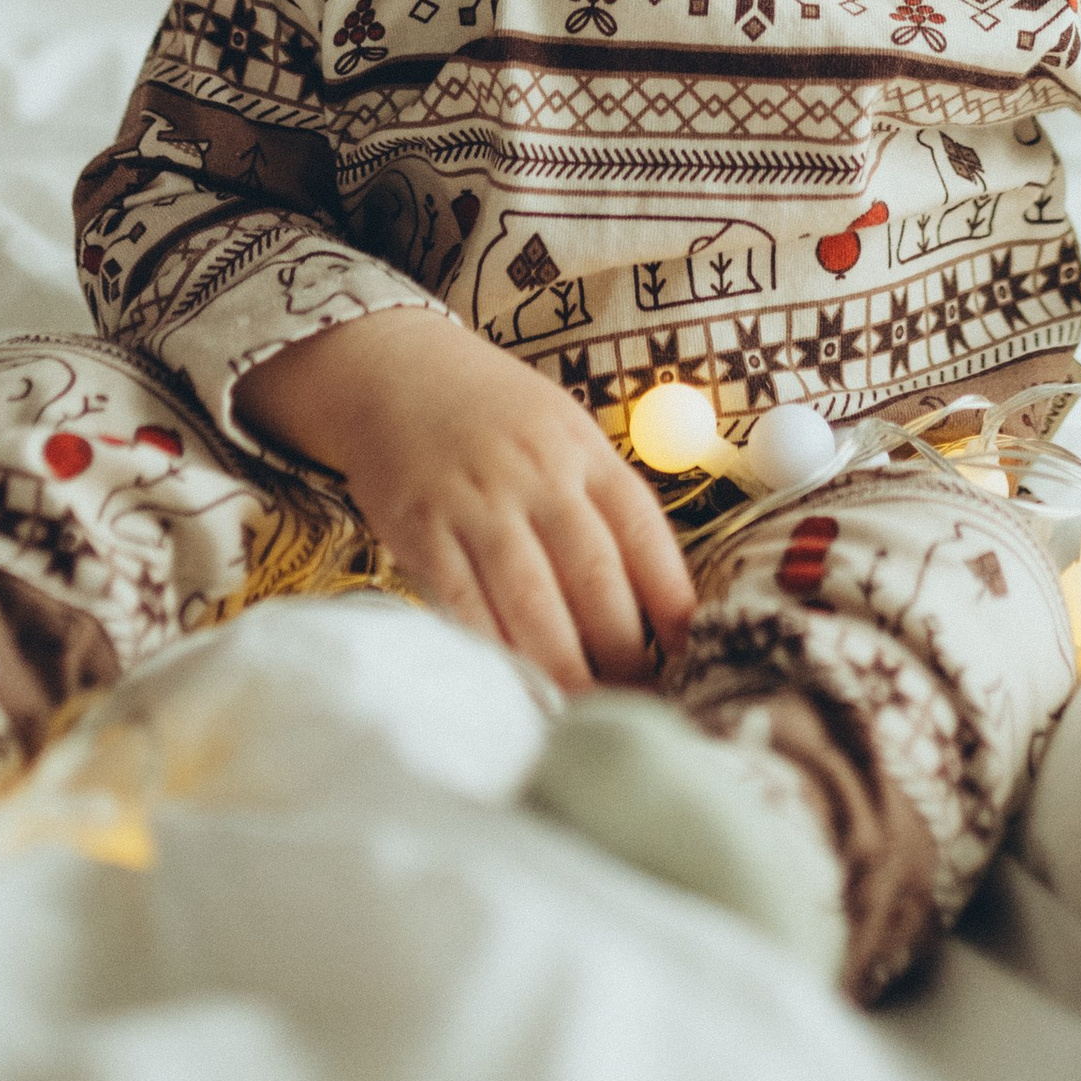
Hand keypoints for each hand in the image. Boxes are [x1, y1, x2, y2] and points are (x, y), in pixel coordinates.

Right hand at [235, 309, 694, 691]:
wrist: (393, 371)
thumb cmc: (491, 412)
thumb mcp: (561, 430)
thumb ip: (600, 497)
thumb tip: (652, 591)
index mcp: (582, 449)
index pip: (643, 530)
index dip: (671, 597)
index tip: (687, 650)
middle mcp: (536, 473)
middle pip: (594, 576)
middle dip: (622, 650)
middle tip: (637, 700)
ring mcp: (477, 502)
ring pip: (533, 602)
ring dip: (565, 667)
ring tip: (585, 710)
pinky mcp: (421, 529)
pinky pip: (465, 604)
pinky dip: (495, 651)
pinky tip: (515, 684)